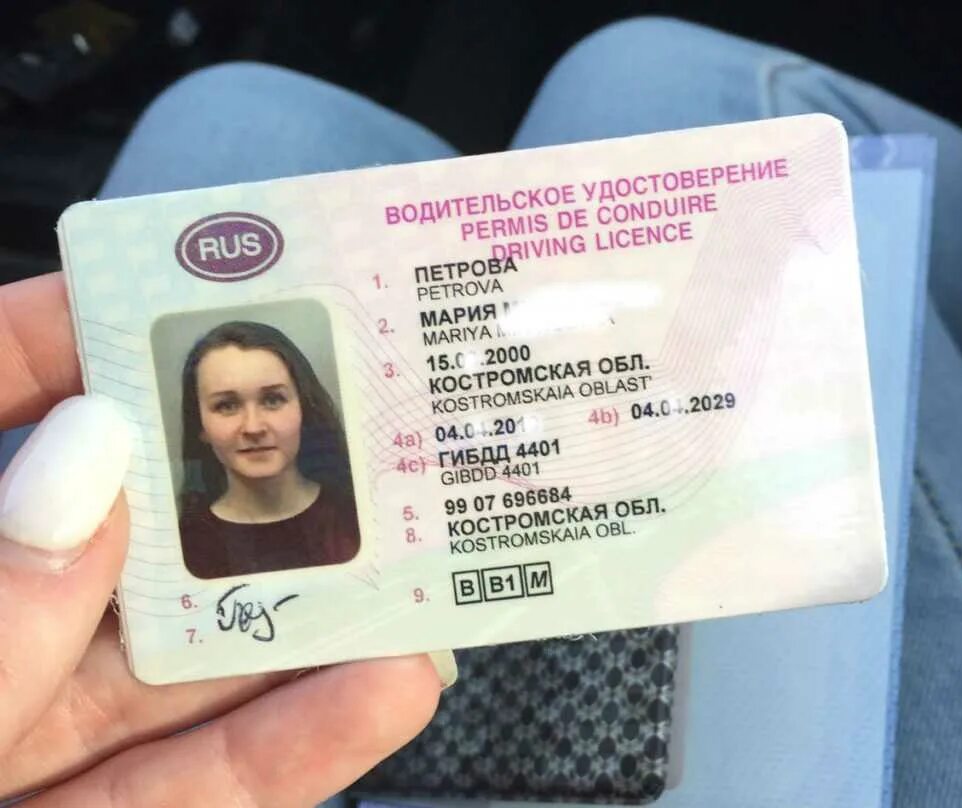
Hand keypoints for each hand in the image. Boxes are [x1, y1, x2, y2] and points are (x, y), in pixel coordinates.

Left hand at [0, 273, 448, 805]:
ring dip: (300, 622)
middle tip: (351, 424)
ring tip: (413, 561)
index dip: (75, 335)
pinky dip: (292, 746)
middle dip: (238, 483)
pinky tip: (381, 691)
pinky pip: (198, 788)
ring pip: (180, 669)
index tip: (180, 284)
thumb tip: (88, 454)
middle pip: (117, 537)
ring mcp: (30, 746)